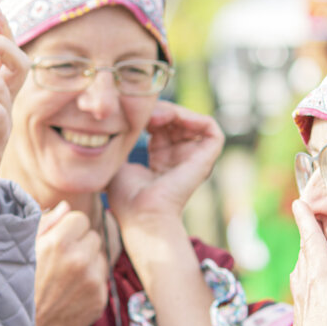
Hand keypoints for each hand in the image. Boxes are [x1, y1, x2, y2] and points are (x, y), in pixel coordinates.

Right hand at [31, 202, 108, 325]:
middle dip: (80, 244)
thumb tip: (65, 207)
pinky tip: (71, 292)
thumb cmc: (17, 289)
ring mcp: (92, 281)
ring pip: (100, 257)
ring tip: (65, 277)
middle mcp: (80, 260)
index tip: (58, 241)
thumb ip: (45, 224)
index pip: (80, 219)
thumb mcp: (22, 250)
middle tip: (61, 260)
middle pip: (93, 236)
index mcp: (59, 243)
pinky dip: (91, 283)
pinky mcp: (100, 299)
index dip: (68, 229)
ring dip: (88, 263)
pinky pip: (102, 279)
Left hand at [106, 101, 223, 226]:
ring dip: (175, 111)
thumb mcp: (119, 162)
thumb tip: (116, 123)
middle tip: (145, 113)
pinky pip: (210, 129)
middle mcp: (179, 159)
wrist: (142, 215)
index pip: (160, 127)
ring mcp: (194, 159)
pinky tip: (173, 118)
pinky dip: (195, 117)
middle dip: (160, 110)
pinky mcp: (206, 159)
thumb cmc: (127, 197)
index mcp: (161, 161)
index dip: (149, 115)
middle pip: (176, 121)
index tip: (132, 116)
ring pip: (191, 121)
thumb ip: (122, 141)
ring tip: (156, 116)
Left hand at [289, 199, 326, 325]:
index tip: (299, 200)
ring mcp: (301, 300)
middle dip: (307, 229)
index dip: (305, 216)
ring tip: (315, 244)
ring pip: (302, 266)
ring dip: (308, 251)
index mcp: (318, 273)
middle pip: (305, 249)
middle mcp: (304, 283)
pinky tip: (313, 281)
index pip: (309, 236)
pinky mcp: (303, 315)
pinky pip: (304, 283)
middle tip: (311, 214)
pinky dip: (309, 271)